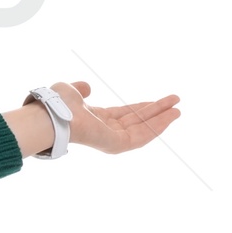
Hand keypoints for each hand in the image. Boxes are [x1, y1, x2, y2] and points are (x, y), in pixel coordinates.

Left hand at [60, 80, 179, 153]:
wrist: (53, 115)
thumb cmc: (58, 104)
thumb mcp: (71, 90)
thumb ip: (81, 89)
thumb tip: (87, 87)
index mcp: (97, 120)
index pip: (125, 114)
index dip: (142, 107)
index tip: (158, 101)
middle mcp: (106, 131)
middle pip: (138, 122)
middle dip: (157, 112)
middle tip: (176, 103)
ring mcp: (112, 140)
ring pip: (143, 129)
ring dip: (162, 119)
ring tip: (178, 109)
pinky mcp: (117, 145)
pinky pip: (142, 136)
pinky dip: (157, 126)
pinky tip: (170, 116)